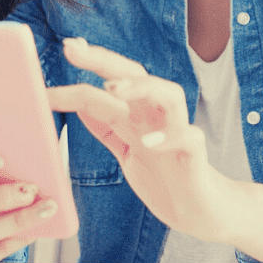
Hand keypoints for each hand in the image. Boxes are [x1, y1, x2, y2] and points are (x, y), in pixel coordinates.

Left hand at [48, 37, 233, 243]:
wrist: (199, 212)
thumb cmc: (164, 177)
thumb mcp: (125, 149)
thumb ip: (106, 126)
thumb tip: (79, 103)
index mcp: (139, 115)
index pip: (111, 82)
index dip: (86, 69)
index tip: (64, 53)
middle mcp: (158, 118)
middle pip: (137, 76)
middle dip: (105, 60)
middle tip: (74, 50)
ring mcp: (178, 133)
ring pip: (169, 95)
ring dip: (141, 87)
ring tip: (113, 89)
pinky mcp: (194, 156)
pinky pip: (189, 138)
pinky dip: (169, 136)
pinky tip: (148, 142)